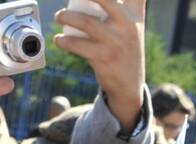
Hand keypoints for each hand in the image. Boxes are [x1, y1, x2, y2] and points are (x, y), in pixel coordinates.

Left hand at [52, 1, 144, 130]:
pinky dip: (64, 42)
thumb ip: (134, 0)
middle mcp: (127, 25)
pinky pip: (78, 46)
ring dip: (67, 17)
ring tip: (58, 17)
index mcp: (134, 13)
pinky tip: (58, 40)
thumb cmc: (128, 43)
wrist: (129, 83)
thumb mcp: (137, 20)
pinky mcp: (102, 58)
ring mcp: (114, 42)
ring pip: (86, 23)